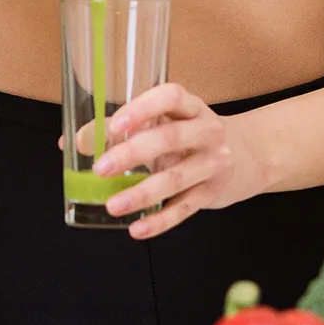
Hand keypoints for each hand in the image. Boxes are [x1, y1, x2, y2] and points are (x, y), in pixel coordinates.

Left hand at [83, 83, 266, 239]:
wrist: (249, 155)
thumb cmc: (192, 135)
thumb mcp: (167, 123)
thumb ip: (123, 129)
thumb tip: (74, 141)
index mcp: (190, 107)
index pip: (170, 97)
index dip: (143, 108)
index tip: (117, 122)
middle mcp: (206, 130)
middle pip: (171, 138)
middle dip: (132, 153)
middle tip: (100, 168)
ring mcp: (213, 162)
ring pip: (177, 178)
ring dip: (142, 193)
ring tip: (112, 205)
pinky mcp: (213, 192)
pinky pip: (185, 208)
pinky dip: (160, 221)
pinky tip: (137, 228)